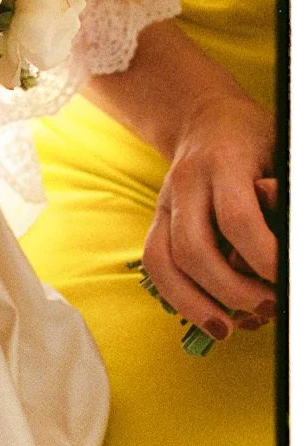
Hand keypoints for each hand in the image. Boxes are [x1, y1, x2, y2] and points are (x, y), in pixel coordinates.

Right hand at [142, 92, 277, 340]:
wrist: (204, 117)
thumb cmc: (253, 137)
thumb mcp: (280, 152)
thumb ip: (283, 193)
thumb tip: (290, 243)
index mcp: (223, 161)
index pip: (237, 218)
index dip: (262, 257)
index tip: (285, 282)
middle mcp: (186, 182)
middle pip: (195, 248)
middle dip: (232, 290)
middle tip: (267, 307)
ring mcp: (165, 203)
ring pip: (165, 261)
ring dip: (197, 304)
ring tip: (230, 328)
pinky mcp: (156, 221)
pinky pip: (155, 265)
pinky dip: (178, 299)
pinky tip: (208, 318)